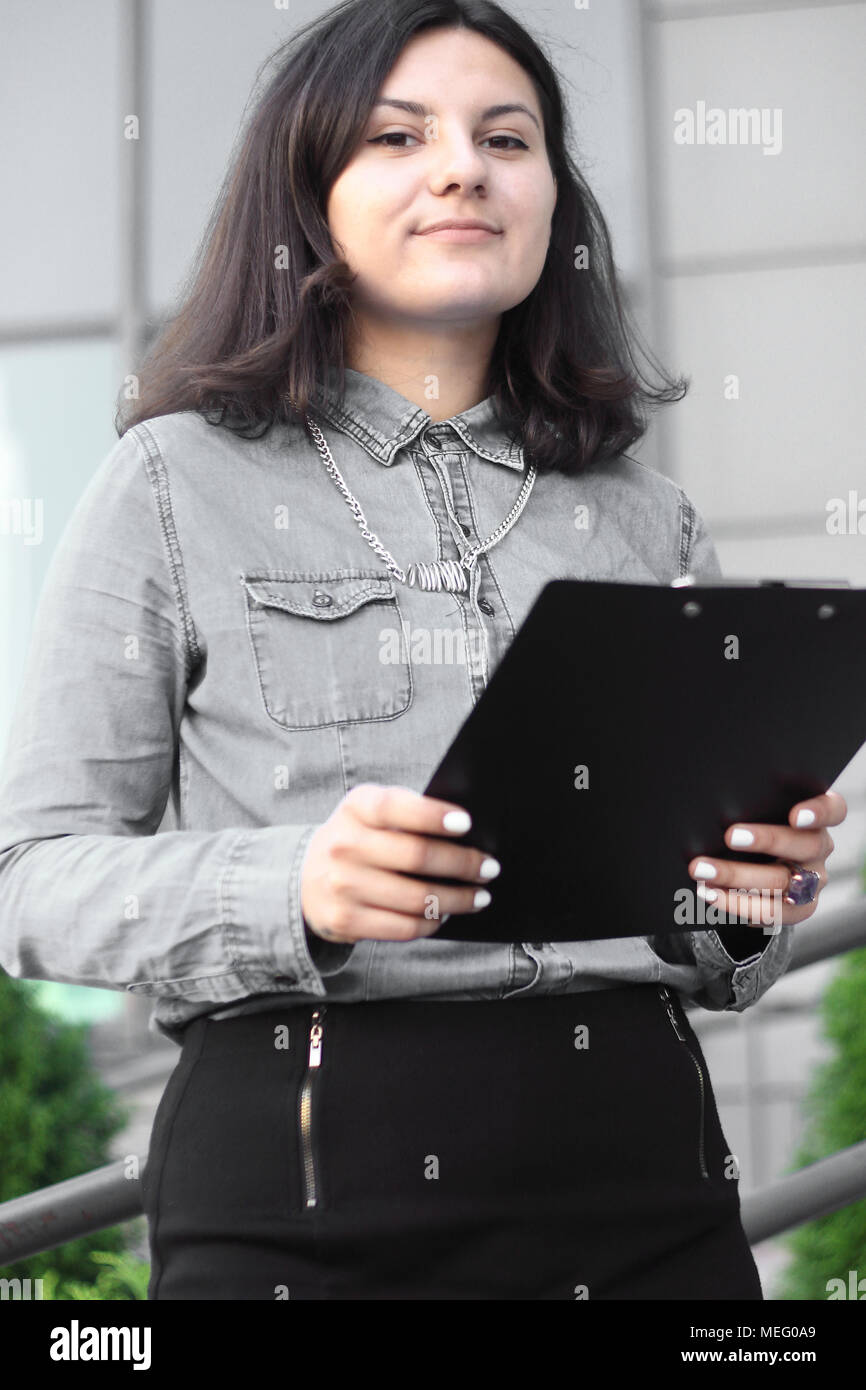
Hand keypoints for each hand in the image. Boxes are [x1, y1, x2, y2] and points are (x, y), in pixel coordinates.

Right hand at [300, 783, 499, 944]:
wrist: (305, 879)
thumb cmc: (359, 839)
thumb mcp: (371, 813)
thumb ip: (409, 813)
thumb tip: (466, 832)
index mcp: (356, 808)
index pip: (395, 807)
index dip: (433, 815)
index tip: (466, 823)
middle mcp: (344, 844)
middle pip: (416, 856)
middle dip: (462, 864)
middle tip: (489, 868)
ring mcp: (342, 885)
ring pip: (417, 898)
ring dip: (458, 899)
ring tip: (479, 897)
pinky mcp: (346, 919)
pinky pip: (404, 926)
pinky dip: (433, 922)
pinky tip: (445, 914)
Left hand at [687, 790, 846, 929]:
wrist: (755, 869)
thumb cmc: (752, 827)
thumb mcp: (759, 815)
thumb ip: (752, 809)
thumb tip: (714, 804)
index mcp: (816, 819)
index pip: (833, 810)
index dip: (819, 812)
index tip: (796, 815)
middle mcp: (820, 849)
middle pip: (805, 845)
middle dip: (767, 840)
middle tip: (730, 836)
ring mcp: (813, 881)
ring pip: (783, 881)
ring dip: (737, 876)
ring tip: (703, 870)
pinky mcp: (799, 909)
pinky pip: (772, 911)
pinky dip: (736, 902)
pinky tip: (710, 893)